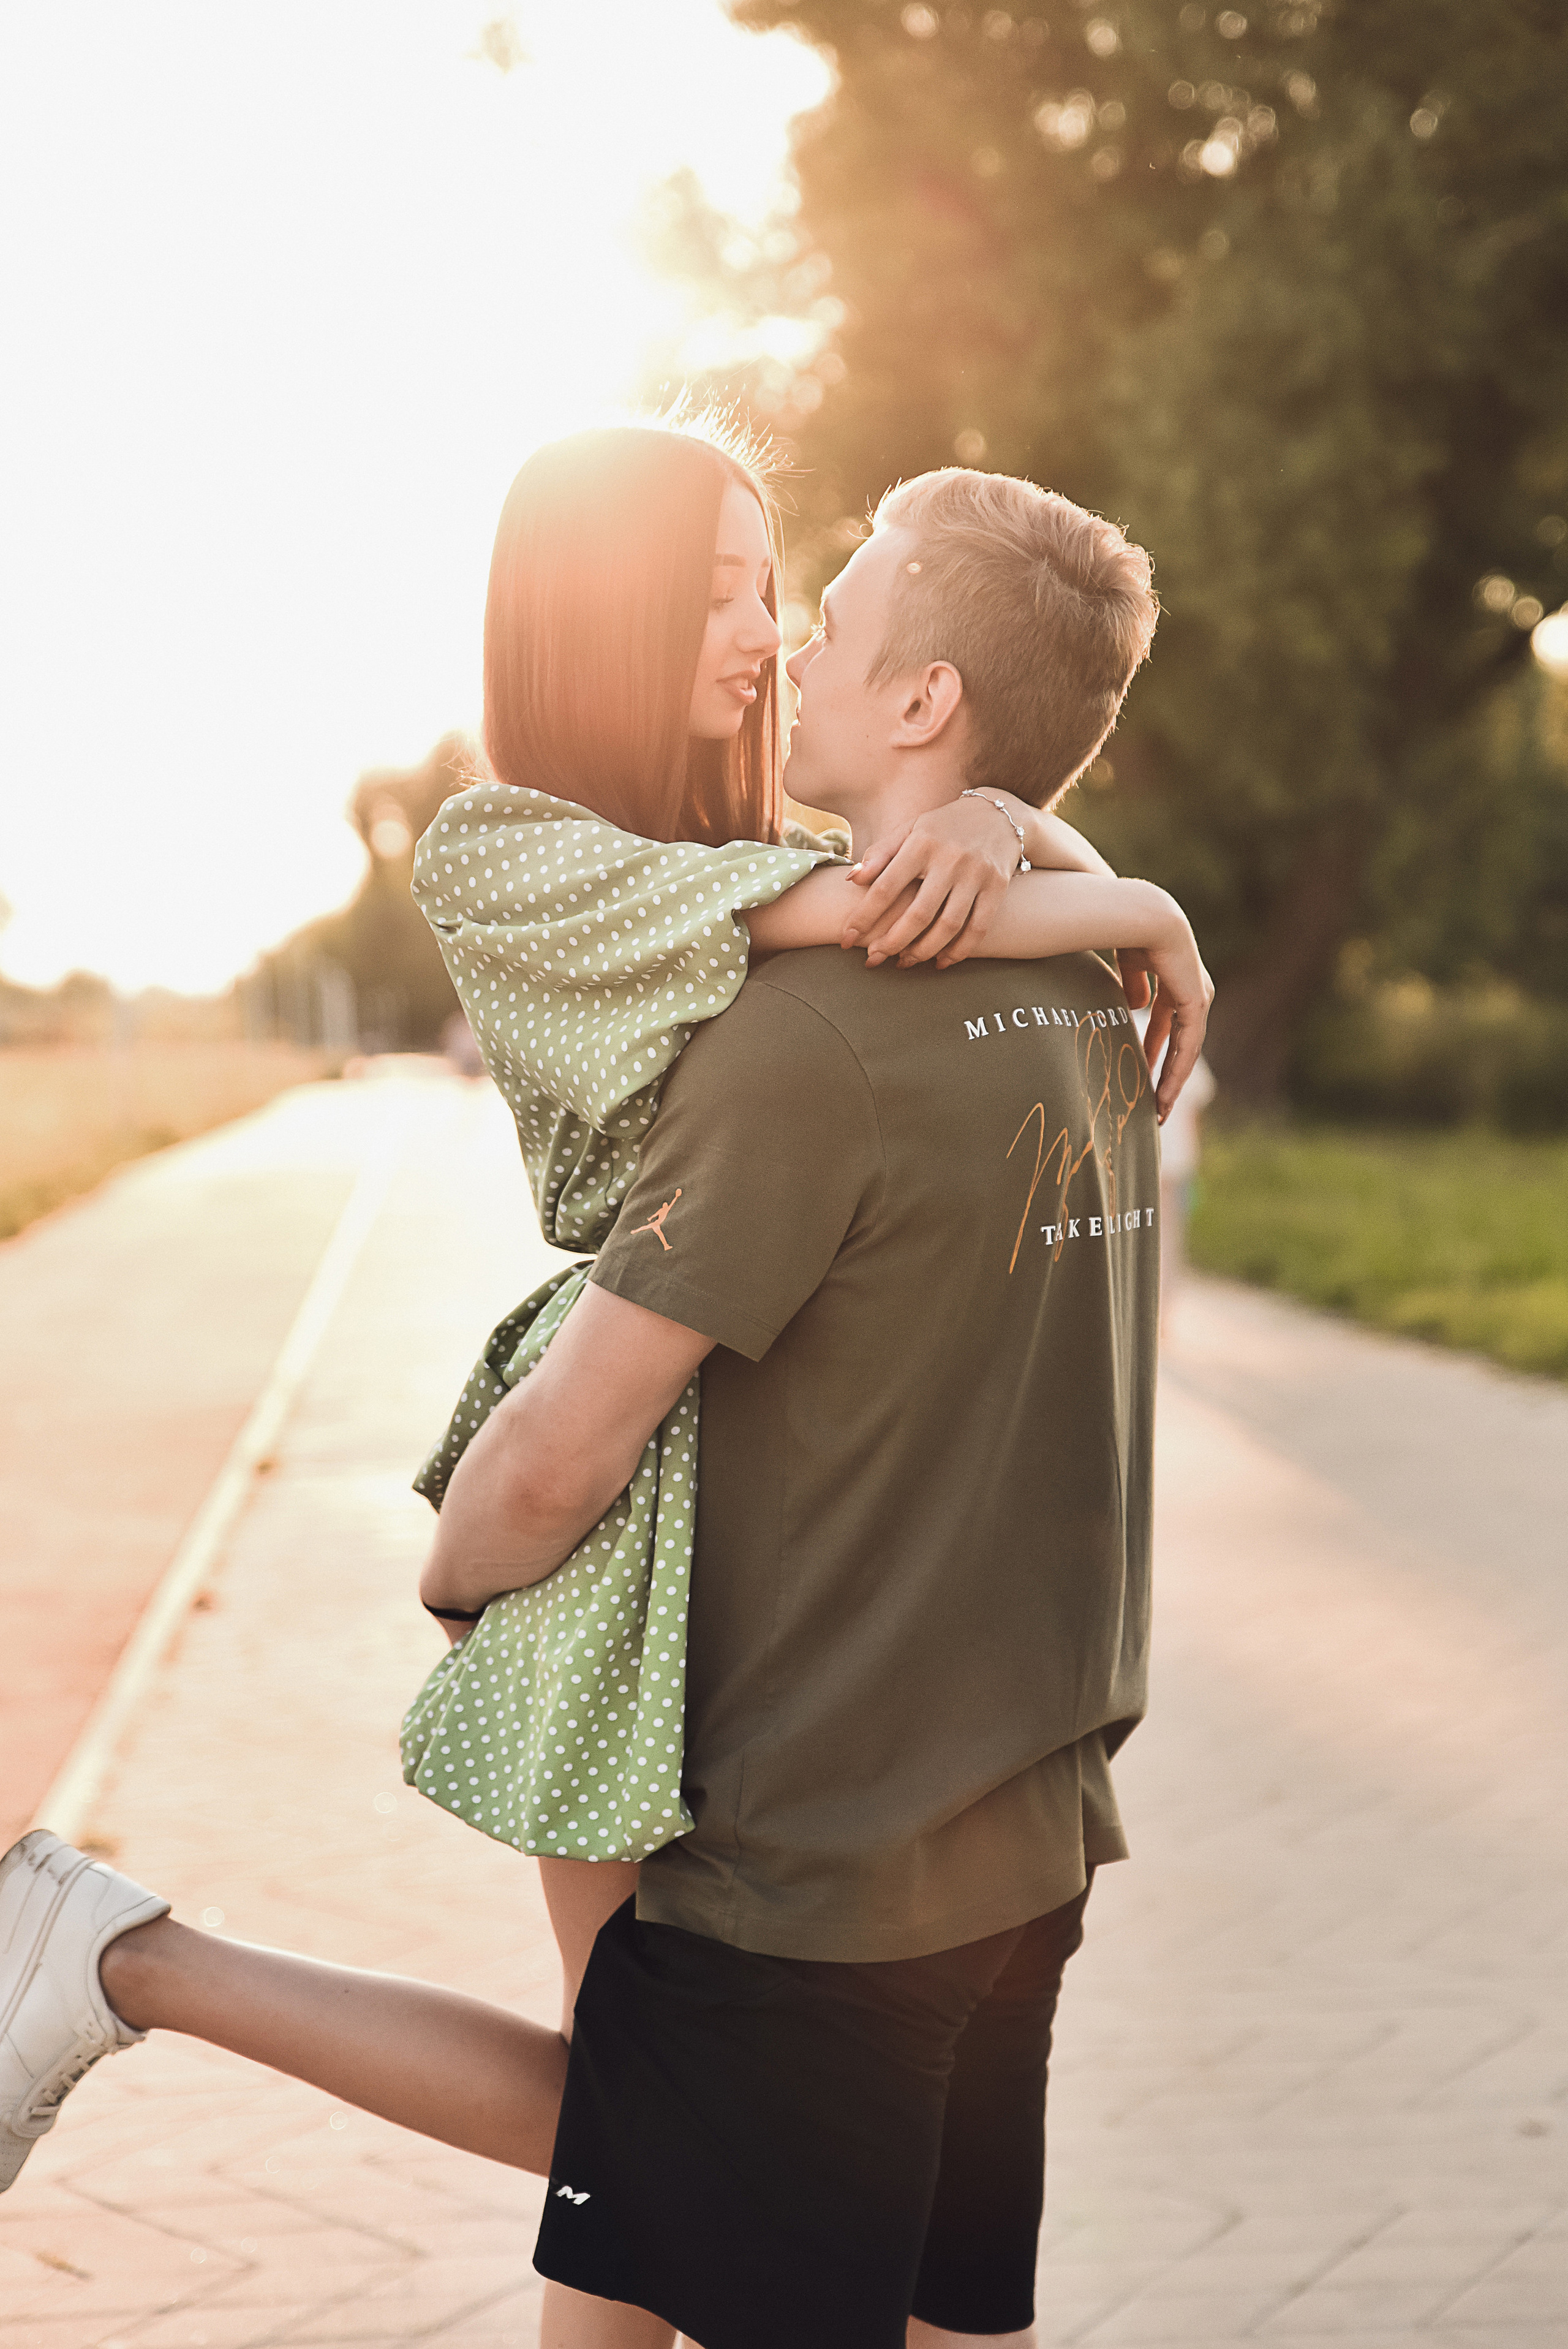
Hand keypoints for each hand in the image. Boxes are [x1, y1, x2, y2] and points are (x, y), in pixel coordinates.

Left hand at [842, 797, 1019, 967]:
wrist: (1000, 815)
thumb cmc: (943, 828)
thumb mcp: (910, 829)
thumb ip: (881, 853)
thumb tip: (851, 880)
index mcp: (922, 843)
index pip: (886, 887)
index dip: (864, 916)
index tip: (847, 939)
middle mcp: (950, 859)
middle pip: (918, 914)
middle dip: (892, 943)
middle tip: (873, 958)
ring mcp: (976, 874)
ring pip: (948, 926)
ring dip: (922, 951)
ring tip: (904, 962)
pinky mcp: (997, 887)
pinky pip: (978, 928)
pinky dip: (958, 951)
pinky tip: (940, 962)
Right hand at [1121, 902, 1214, 1121]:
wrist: (1141, 916)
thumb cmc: (1128, 933)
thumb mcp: (1129, 966)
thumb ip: (1134, 986)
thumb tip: (1135, 1005)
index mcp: (1174, 980)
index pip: (1166, 1024)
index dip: (1153, 1051)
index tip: (1138, 1075)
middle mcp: (1191, 990)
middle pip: (1179, 1042)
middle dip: (1165, 1073)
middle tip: (1152, 1104)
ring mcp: (1197, 997)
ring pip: (1186, 1050)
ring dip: (1171, 1080)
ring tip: (1157, 1108)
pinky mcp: (1197, 1002)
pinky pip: (1188, 1046)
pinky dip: (1177, 1070)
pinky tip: (1164, 1090)